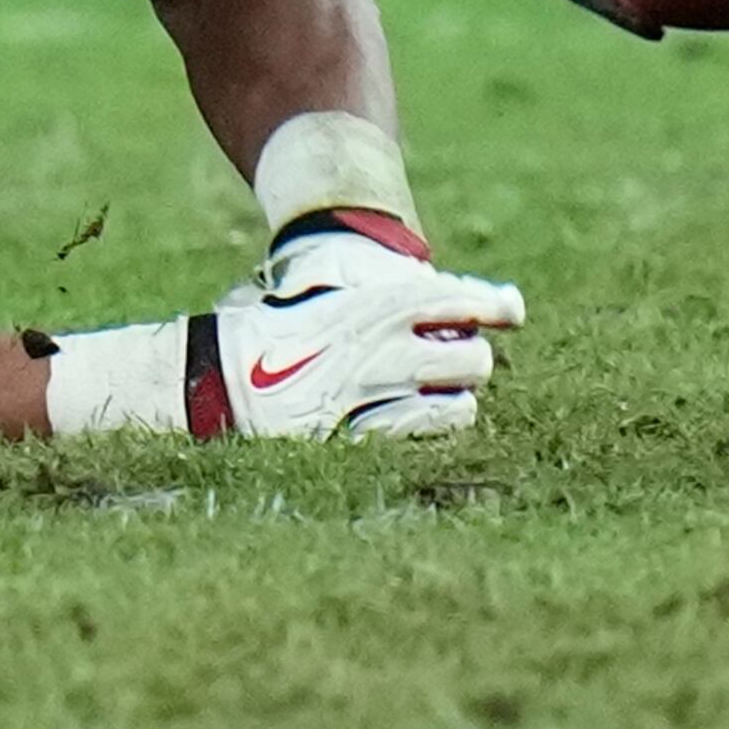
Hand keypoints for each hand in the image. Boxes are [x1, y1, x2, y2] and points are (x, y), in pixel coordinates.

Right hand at [219, 214, 526, 438]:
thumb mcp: (326, 296)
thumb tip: (442, 292)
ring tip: (445, 396)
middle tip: (462, 361)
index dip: (491, 304)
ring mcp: (367, 397)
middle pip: (468, 358)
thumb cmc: (274, 332)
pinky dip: (431, 427)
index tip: (514, 310)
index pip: (451, 300)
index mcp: (369, 306)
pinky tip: (424, 420)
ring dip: (458, 399)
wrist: (214, 377)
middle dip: (472, 360)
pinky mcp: (353, 436)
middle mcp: (377, 350)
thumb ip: (382, 294)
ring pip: (456, 403)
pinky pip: (419, 436)